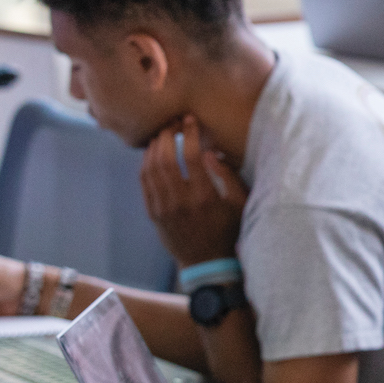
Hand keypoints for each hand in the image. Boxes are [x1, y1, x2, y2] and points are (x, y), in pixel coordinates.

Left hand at [140, 116, 247, 265]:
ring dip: (154, 147)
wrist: (205, 262)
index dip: (190, 133)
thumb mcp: (239, 204)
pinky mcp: (153, 213)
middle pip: (167, 158)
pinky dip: (146, 163)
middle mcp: (181, 202)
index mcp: (205, 197)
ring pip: (151, 168)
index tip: (190, 119)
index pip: (193, 156)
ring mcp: (163, 208)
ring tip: (161, 134)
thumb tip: (211, 152)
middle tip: (171, 122)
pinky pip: (144, 182)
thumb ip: (228, 177)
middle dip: (167, 135)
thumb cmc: (227, 230)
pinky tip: (152, 153)